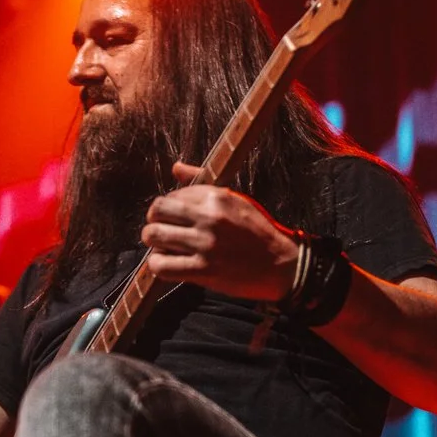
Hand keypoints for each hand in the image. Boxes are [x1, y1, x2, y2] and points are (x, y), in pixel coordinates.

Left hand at [141, 161, 298, 302]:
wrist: (282, 265)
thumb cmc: (258, 231)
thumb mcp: (235, 200)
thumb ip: (201, 184)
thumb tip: (176, 167)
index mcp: (217, 196)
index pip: (173, 195)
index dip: (170, 208)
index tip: (177, 219)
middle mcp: (209, 217)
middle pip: (157, 210)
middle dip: (154, 221)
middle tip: (162, 230)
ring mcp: (205, 244)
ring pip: (154, 236)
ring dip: (154, 243)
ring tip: (164, 248)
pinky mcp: (203, 270)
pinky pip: (161, 265)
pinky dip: (158, 266)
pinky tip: (167, 265)